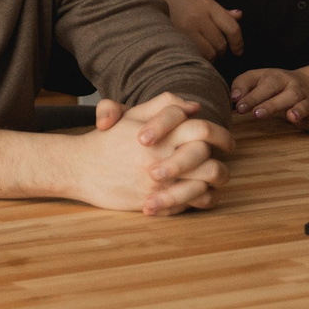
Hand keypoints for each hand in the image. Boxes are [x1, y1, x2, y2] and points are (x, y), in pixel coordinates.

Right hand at [73, 93, 232, 214]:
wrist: (79, 168)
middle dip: (223, 159)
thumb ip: (163, 105)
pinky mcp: (155, 201)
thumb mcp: (131, 115)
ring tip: (214, 179)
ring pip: (205, 182)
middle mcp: (161, 156)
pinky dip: (201, 198)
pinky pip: (192, 202)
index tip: (228, 142)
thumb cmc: (108, 140)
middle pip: (208, 157)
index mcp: (159, 133)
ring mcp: (159, 181)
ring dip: (215, 180)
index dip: (222, 135)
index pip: (202, 129)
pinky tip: (199, 193)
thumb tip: (195, 106)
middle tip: (225, 161)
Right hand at [147, 0, 242, 57]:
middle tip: (215, 48)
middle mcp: (197, 17)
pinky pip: (194, 56)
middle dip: (221, 50)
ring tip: (203, 50)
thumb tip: (238, 16)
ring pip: (209, 53)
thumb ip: (220, 11)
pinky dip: (197, 57)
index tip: (238, 50)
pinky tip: (192, 51)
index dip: (238, 42)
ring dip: (210, 55)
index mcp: (207, 5)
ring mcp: (185, 29)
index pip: (232, 28)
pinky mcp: (175, 38)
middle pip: (220, 44)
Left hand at [230, 64, 308, 130]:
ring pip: (301, 104)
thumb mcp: (256, 79)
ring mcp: (304, 98)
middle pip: (283, 94)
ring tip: (290, 117)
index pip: (263, 85)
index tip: (239, 107)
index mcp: (275, 77)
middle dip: (270, 104)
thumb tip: (233, 98)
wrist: (305, 82)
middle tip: (257, 114)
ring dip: (297, 110)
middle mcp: (291, 86)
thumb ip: (242, 86)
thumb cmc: (271, 83)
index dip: (251, 96)